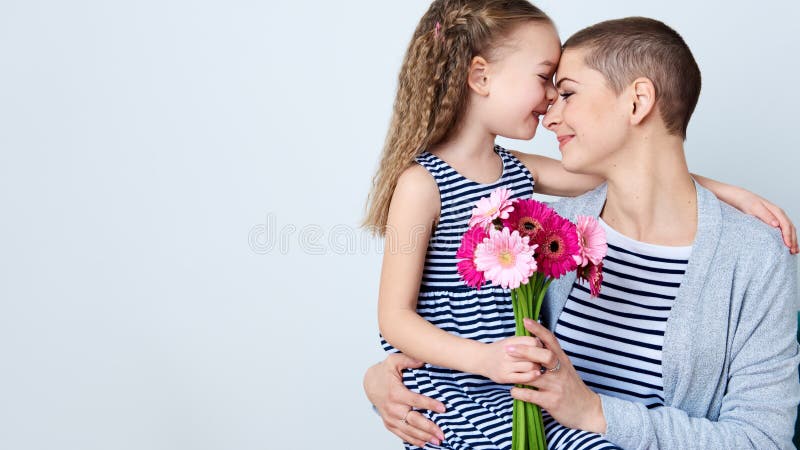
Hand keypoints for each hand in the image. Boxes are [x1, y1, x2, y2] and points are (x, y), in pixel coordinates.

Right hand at [363, 354, 445, 446]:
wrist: (369, 384)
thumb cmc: (384, 372)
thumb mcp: (394, 361)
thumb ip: (409, 359)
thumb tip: (423, 359)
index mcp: (396, 393)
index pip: (416, 400)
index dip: (430, 405)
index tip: (443, 408)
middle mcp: (392, 408)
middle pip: (413, 420)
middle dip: (429, 427)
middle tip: (442, 433)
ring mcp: (390, 417)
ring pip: (409, 430)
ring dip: (424, 437)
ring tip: (437, 441)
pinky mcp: (389, 423)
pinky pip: (401, 434)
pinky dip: (412, 440)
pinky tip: (423, 443)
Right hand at [479, 335, 542, 384]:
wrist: (482, 359)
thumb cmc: (500, 350)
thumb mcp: (510, 341)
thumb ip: (524, 341)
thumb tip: (542, 343)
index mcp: (510, 341)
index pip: (532, 342)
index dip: (539, 346)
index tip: (540, 349)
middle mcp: (507, 353)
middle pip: (533, 355)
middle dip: (540, 357)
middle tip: (540, 359)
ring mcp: (505, 365)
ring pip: (530, 366)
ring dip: (537, 367)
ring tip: (536, 366)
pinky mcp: (505, 377)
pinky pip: (524, 378)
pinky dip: (532, 376)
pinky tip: (535, 374)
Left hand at [507, 319, 606, 433]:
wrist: (587, 410)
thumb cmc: (571, 387)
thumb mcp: (565, 368)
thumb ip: (552, 356)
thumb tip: (535, 341)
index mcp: (562, 360)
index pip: (551, 340)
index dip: (538, 329)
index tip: (525, 320)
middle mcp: (560, 371)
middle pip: (545, 356)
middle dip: (526, 351)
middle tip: (508, 348)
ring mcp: (556, 387)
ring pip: (535, 376)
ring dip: (519, 373)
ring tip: (507, 370)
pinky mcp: (551, 401)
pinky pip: (531, 395)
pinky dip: (519, 392)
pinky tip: (513, 391)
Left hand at [732, 191, 797, 253]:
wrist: (740, 198)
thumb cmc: (747, 202)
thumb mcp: (755, 208)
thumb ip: (766, 215)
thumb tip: (776, 224)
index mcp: (777, 211)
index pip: (786, 225)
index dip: (788, 236)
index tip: (788, 245)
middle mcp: (779, 214)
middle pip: (790, 228)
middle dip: (793, 240)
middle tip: (793, 251)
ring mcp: (777, 217)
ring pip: (789, 229)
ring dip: (792, 240)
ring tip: (794, 251)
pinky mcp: (772, 221)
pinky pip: (783, 230)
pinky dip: (787, 237)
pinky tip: (787, 244)